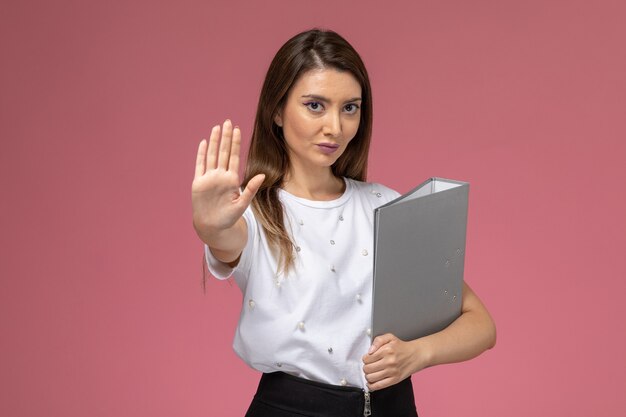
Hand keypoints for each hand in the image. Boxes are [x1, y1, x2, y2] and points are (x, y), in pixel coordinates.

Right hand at [191, 120, 264, 234]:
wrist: (213, 226)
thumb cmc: (229, 217)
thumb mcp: (242, 204)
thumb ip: (251, 189)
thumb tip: (263, 176)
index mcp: (231, 179)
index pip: (234, 157)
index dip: (236, 143)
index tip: (238, 130)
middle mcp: (220, 176)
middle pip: (223, 152)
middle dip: (226, 137)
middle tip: (229, 122)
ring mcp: (209, 178)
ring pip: (212, 155)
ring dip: (215, 142)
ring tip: (217, 128)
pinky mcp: (199, 183)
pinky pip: (200, 165)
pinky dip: (201, 154)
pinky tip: (204, 143)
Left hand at [362, 333, 429, 390]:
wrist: (415, 355)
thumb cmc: (401, 347)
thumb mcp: (390, 337)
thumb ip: (378, 340)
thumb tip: (370, 351)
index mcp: (387, 350)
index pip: (367, 358)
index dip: (365, 359)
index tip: (368, 358)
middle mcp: (389, 361)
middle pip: (367, 369)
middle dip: (366, 367)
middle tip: (369, 365)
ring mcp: (392, 372)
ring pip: (371, 378)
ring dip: (368, 376)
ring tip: (371, 372)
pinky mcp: (394, 380)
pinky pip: (378, 386)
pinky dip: (372, 385)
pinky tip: (371, 382)